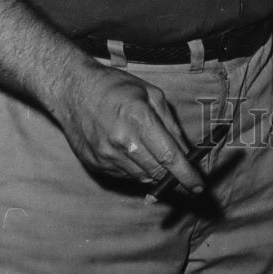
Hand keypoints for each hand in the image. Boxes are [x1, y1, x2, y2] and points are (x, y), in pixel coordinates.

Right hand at [50, 58, 204, 193]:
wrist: (73, 91)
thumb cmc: (116, 87)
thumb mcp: (151, 94)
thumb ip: (170, 123)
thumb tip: (186, 151)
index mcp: (138, 118)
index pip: (168, 156)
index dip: (187, 174)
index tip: (199, 186)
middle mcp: (121, 141)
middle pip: (157, 171)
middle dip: (175, 177)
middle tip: (186, 177)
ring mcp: (106, 156)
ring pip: (142, 177)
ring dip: (156, 174)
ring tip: (158, 158)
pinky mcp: (96, 165)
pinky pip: (125, 176)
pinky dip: (137, 170)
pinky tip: (136, 154)